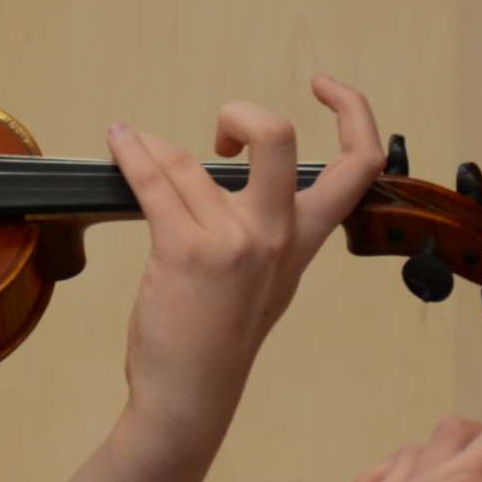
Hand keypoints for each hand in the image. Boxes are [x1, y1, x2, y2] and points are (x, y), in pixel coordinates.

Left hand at [102, 74, 385, 448]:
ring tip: (138, 154)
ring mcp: (233, 242)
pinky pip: (155, 181)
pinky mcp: (186, 251)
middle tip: (223, 128)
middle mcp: (276, 234)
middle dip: (244, 114)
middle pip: (279, 138)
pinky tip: (120, 143)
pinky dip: (131, 154)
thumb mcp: (267, 279)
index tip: (322, 86)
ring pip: (188, 162)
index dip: (354, 111)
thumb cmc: (220, 337)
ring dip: (155, 149)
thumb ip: (264, 225)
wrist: (192, 394)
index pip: (361, 165)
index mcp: (304, 239)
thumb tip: (212, 165)